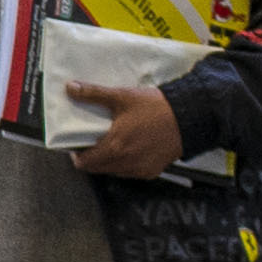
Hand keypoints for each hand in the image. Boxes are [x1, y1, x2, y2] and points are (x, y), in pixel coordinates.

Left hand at [70, 85, 186, 180]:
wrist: (190, 117)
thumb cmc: (157, 108)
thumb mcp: (122, 97)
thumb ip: (93, 94)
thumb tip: (71, 88)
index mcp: (114, 147)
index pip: (84, 163)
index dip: (77, 155)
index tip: (79, 145)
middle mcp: (125, 163)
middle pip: (97, 169)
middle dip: (92, 158)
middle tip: (95, 142)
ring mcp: (139, 169)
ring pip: (113, 171)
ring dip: (109, 162)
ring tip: (114, 144)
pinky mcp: (152, 171)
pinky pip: (130, 172)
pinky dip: (126, 164)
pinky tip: (132, 149)